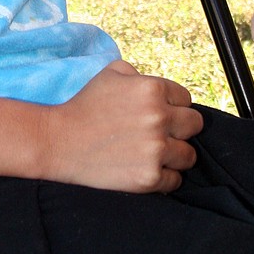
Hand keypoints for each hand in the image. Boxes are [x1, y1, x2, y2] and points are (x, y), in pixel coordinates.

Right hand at [45, 60, 203, 192]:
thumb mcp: (110, 73)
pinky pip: (175, 180)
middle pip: (195, 125)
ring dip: (174, 155)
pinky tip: (144, 168)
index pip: (186, 99)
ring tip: (153, 153)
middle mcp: (158, 118)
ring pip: (189, 155)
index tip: (156, 115)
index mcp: (152, 89)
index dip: (172, 107)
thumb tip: (161, 89)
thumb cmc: (85, 105)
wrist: (59, 142)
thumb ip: (141, 74)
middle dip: (179, 129)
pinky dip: (163, 177)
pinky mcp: (149, 177)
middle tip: (159, 134)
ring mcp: (156, 150)